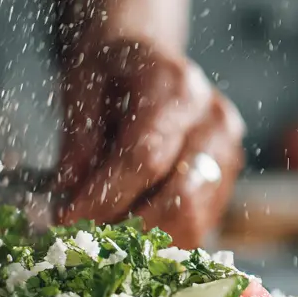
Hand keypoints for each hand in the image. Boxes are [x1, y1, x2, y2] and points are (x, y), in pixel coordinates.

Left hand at [54, 39, 244, 247]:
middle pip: (181, 194)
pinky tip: (132, 235)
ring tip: (107, 240)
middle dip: (129, 226)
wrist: (148, 56)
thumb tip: (70, 187)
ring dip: (148, 239)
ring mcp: (228, 148)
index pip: (146, 156)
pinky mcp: (229, 174)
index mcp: (176, 86)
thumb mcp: (81, 83)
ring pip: (196, 216)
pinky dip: (165, 238)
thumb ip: (79, 134)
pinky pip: (202, 222)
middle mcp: (213, 118)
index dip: (107, 195)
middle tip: (87, 240)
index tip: (68, 218)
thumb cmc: (111, 68)